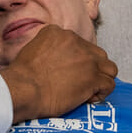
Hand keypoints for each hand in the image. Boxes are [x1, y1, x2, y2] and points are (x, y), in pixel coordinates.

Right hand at [0, 25, 116, 121]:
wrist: (24, 89)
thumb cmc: (22, 77)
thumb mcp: (32, 50)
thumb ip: (48, 49)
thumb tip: (54, 61)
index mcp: (59, 33)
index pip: (80, 45)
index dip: (77, 61)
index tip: (68, 73)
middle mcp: (76, 42)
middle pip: (97, 54)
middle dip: (92, 68)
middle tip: (79, 82)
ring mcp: (88, 60)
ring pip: (109, 68)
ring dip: (101, 79)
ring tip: (88, 90)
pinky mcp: (93, 78)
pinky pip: (109, 84)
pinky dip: (101, 93)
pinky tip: (88, 99)